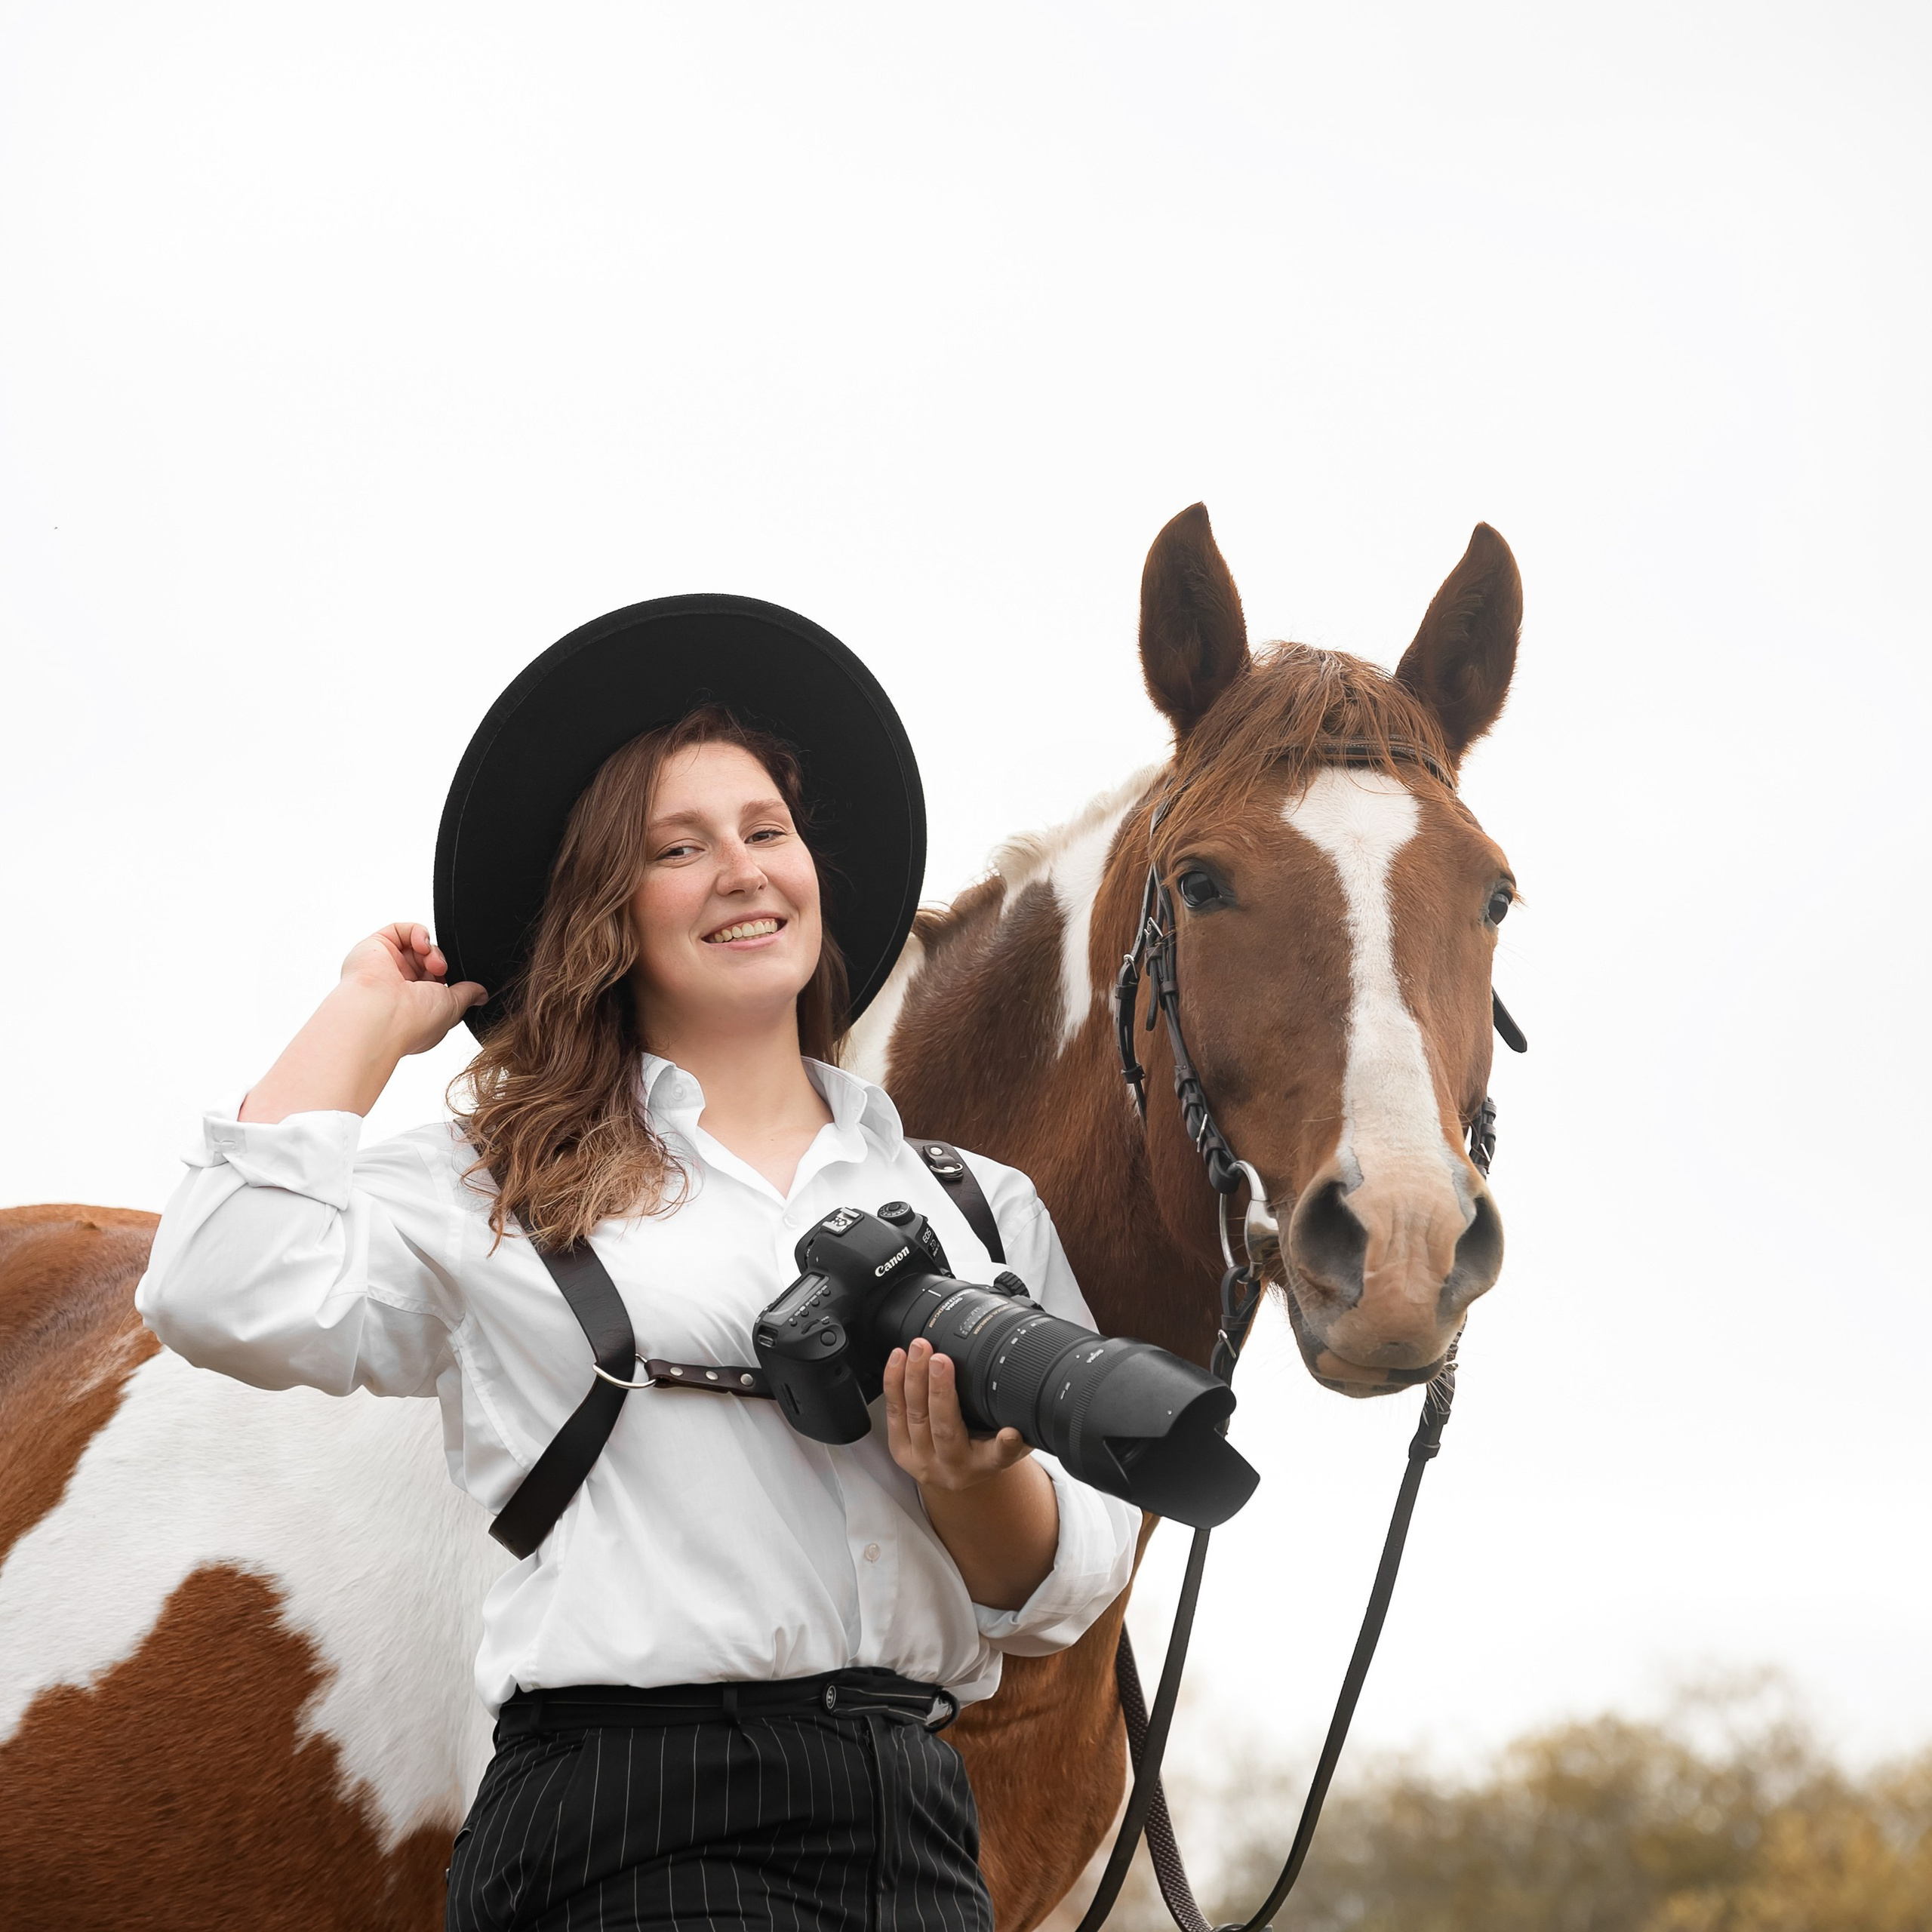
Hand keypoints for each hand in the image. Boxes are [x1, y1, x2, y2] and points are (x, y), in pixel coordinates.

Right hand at [338, 922, 486, 1057]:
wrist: (379, 1016)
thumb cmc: (413, 1020)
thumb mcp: (452, 1008)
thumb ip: (467, 994)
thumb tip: (482, 993)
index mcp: (414, 1006)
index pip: (437, 983)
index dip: (449, 979)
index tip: (457, 985)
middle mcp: (397, 987)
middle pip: (428, 961)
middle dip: (441, 964)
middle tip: (441, 971)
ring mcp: (385, 967)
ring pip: (417, 946)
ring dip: (431, 950)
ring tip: (433, 964)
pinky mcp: (374, 948)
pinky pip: (401, 930)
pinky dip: (418, 933)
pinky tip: (422, 946)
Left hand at [883, 1339, 1032, 1492]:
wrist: (958, 1472)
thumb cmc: (985, 1445)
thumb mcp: (1010, 1436)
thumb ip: (1021, 1418)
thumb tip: (1038, 1383)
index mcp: (987, 1464)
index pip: (1000, 1455)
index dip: (1006, 1445)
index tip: (1012, 1434)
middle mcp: (954, 1467)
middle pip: (945, 1428)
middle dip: (940, 1391)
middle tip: (940, 1359)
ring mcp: (924, 1460)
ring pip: (914, 1417)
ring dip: (913, 1379)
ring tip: (918, 1350)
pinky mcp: (900, 1451)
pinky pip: (894, 1414)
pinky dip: (894, 1384)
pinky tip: (898, 1359)